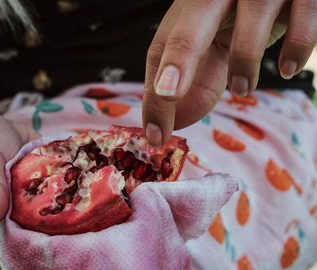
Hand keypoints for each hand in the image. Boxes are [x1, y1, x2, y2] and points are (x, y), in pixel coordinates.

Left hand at [142, 0, 316, 144]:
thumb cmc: (237, 18)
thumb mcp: (210, 43)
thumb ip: (192, 78)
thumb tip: (171, 124)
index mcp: (192, 5)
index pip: (164, 47)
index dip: (156, 88)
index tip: (154, 130)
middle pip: (192, 23)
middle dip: (177, 61)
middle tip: (169, 96)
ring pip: (252, 17)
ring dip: (244, 63)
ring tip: (243, 88)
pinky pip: (303, 19)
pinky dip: (296, 50)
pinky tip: (288, 68)